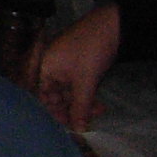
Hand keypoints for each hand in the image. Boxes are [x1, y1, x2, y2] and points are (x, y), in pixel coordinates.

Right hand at [34, 3, 122, 133]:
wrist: (112, 26)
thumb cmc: (91, 52)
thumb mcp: (85, 82)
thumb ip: (80, 107)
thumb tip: (78, 130)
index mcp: (45, 68)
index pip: (44, 97)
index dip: (56, 113)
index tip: (71, 126)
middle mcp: (52, 66)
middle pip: (57, 95)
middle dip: (73, 109)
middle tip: (89, 120)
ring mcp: (66, 64)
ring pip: (70, 90)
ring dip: (82, 102)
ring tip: (99, 110)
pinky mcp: (80, 63)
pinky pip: (78, 83)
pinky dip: (87, 93)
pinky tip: (97, 101)